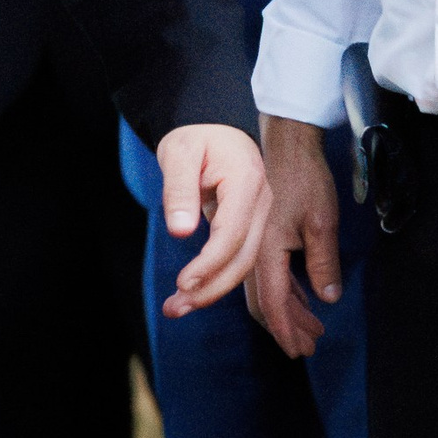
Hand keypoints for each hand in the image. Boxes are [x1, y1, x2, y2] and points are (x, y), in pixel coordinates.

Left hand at [156, 123, 271, 315]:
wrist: (219, 128)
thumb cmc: (197, 137)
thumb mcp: (179, 152)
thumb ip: (179, 189)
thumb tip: (180, 231)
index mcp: (247, 181)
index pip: (232, 232)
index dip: (209, 263)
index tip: (183, 282)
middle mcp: (263, 202)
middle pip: (244, 257)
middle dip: (211, 288)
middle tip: (174, 308)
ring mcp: (263, 215)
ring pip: (245, 264)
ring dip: (212, 290)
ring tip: (176, 308)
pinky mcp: (254, 226)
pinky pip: (240, 258)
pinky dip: (217, 279)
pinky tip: (192, 293)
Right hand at [248, 112, 339, 358]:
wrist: (286, 144)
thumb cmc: (304, 179)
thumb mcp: (322, 221)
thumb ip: (324, 262)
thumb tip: (328, 298)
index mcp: (265, 251)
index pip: (273, 303)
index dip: (286, 330)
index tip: (300, 350)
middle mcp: (254, 253)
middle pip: (265, 303)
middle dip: (287, 328)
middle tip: (309, 347)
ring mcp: (256, 246)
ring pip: (267, 291)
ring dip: (289, 313)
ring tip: (312, 331)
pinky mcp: (263, 238)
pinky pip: (270, 275)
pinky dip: (287, 293)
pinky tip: (304, 300)